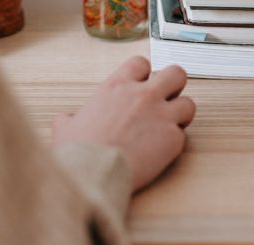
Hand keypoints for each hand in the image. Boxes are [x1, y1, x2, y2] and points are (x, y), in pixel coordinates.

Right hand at [51, 56, 195, 190]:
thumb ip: (70, 118)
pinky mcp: (172, 139)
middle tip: (165, 103)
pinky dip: (174, 144)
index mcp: (116, 87)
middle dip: (173, 87)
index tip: (141, 87)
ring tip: (167, 129)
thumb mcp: (65, 127)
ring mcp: (161, 116)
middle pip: (176, 74)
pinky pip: (182, 136)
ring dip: (180, 115)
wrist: (93, 173)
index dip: (144, 75)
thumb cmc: (78, 152)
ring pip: (189, 104)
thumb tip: (66, 120)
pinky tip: (160, 153)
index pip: (141, 63)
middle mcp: (143, 95)